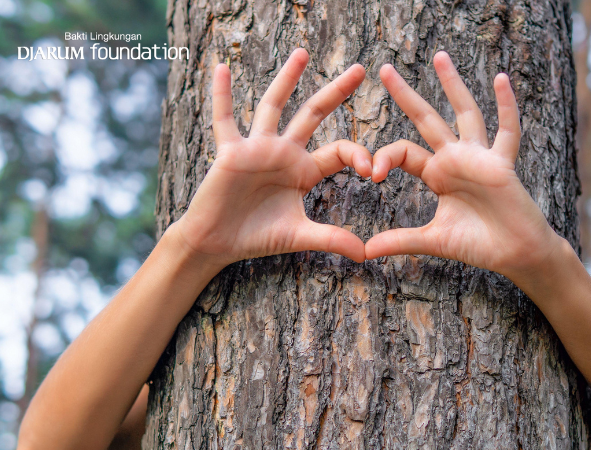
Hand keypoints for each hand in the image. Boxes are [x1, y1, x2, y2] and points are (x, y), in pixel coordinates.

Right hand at [172, 49, 371, 266]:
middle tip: (361, 69)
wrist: (218, 244)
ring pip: (274, 106)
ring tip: (303, 53)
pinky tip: (221, 68)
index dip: (359, 155)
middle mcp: (284, 152)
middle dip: (336, 92)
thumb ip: (331, 239)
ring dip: (288, 79)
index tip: (372, 171)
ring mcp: (257, 148)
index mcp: (305, 170)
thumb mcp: (299, 236)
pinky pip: (224, 119)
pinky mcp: (230, 152)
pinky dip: (222, 95)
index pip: (340, 150)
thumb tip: (365, 254)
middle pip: (314, 114)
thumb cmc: (257, 237)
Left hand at [366, 52, 563, 282]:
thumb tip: (366, 252)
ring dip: (452, 85)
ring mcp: (480, 157)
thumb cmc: (479, 244)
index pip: (403, 151)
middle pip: (426, 118)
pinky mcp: (502, 164)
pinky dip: (506, 105)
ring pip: (465, 113)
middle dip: (405, 95)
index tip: (373, 175)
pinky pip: (507, 131)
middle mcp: (456, 159)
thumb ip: (401, 241)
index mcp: (437, 174)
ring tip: (438, 56)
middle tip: (383, 68)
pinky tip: (502, 79)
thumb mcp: (434, 241)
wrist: (515, 255)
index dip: (384, 157)